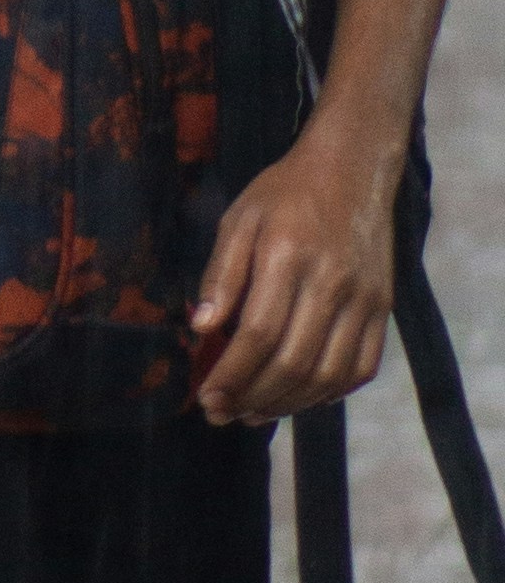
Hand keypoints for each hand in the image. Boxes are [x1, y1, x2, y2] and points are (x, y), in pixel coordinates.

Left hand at [190, 116, 398, 423]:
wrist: (351, 169)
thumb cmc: (284, 193)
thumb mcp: (238, 220)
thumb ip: (220, 275)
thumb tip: (199, 327)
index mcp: (286, 255)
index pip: (257, 333)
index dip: (230, 373)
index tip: (206, 396)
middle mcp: (331, 281)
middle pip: (292, 361)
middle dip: (252, 397)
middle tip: (222, 414)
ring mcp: (364, 298)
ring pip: (327, 374)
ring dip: (288, 404)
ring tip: (254, 413)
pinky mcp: (384, 308)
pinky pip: (360, 368)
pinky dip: (330, 393)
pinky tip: (299, 399)